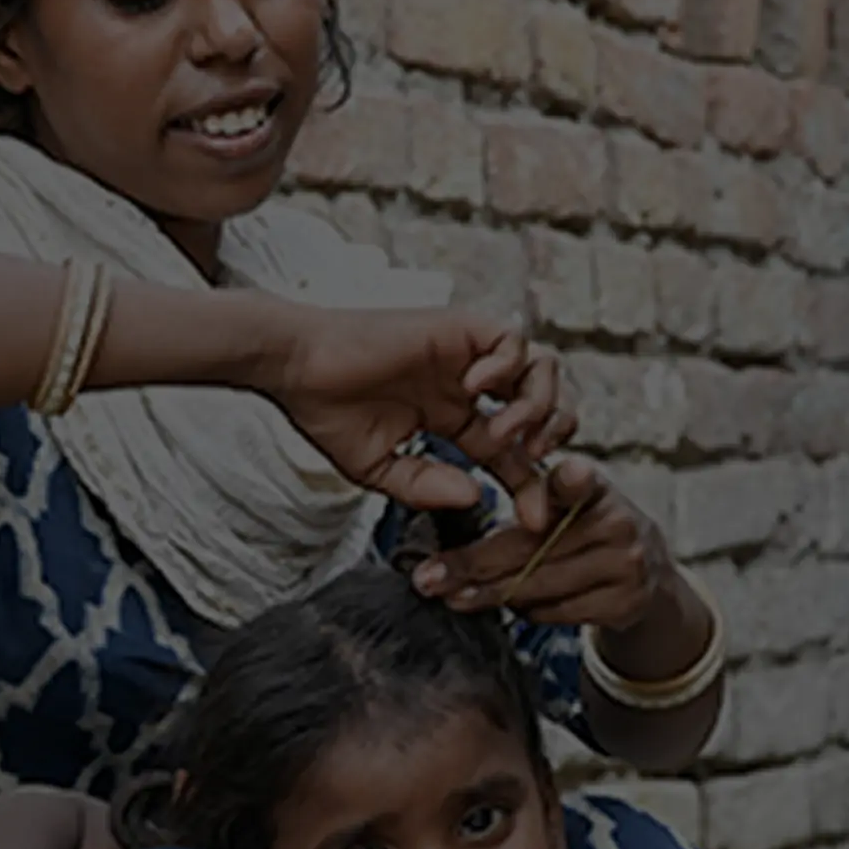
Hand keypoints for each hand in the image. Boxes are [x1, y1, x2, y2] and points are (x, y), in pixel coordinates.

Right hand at [258, 307, 573, 529]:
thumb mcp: (379, 470)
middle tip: (527, 461)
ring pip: (542, 370)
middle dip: (552, 438)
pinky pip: (514, 339)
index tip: (535, 521)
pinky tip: (474, 389)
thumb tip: (477, 497)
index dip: (530, 485)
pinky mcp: (460, 327)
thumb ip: (426, 487)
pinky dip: (507, 366)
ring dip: (535, 406)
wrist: (297, 368)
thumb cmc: (326, 414)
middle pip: (544, 408)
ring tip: (501, 432)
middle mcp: (468, 386)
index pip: (511, 454)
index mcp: (452, 419)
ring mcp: (467, 355)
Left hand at [410, 453, 665, 629]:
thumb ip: (529, 502)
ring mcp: (625, 567)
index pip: (581, 483)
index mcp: (595, 488)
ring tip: (454, 596)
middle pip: (533, 548)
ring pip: (538, 586)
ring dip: (489, 594)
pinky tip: (509, 604)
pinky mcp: (624, 605)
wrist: (648, 575)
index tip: (570, 473)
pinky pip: (554, 614)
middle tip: (427, 577)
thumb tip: (460, 516)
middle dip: (472, 566)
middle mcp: (618, 523)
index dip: (572, 481)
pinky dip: (525, 611)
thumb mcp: (567, 504)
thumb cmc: (586, 530)